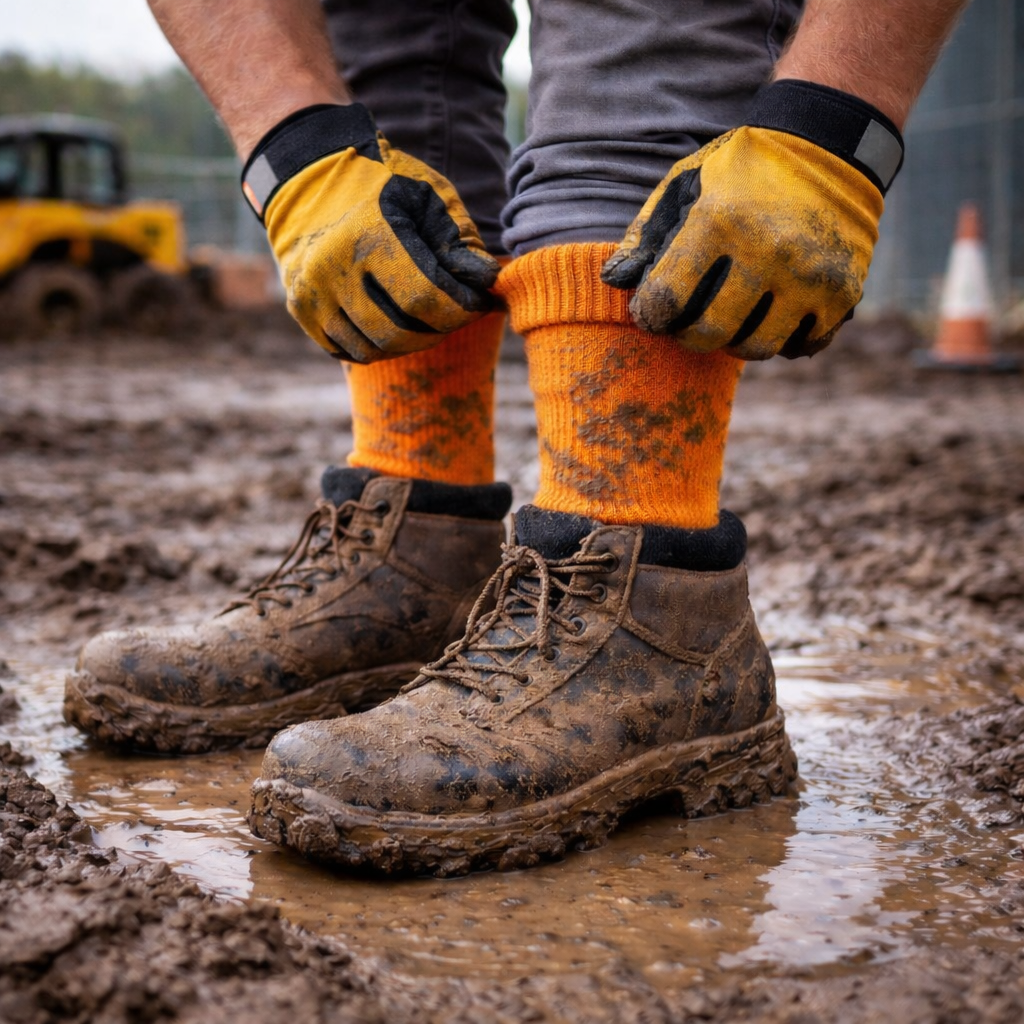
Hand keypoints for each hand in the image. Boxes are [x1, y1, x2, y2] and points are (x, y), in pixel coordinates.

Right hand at [243, 104, 498, 361]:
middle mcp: (333, 268)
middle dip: (439, 329)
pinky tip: (392, 321)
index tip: (477, 303)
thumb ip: (459, 240)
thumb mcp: (428, 195)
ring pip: (374, 348)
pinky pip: (349, 350)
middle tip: (454, 313)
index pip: (424, 297)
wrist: (307, 173)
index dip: (460, 309)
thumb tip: (488, 283)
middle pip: (400, 331)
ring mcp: (312, 293)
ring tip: (425, 317)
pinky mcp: (301, 309)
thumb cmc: (381, 181)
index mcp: (369, 235)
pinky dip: (378, 345)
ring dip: (411, 341)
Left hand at [601, 81, 901, 359]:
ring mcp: (810, 274)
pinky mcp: (843, 291)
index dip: (651, 316)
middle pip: (711, 333)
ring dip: (735, 341)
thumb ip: (645, 235)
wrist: (827, 146)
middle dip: (689, 336)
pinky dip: (782, 340)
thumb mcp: (684, 186)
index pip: (668, 300)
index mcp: (719, 222)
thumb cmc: (740, 173)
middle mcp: (768, 251)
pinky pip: (802, 345)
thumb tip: (613, 282)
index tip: (651, 313)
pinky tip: (770, 317)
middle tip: (687, 324)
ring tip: (729, 319)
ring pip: (757, 348)